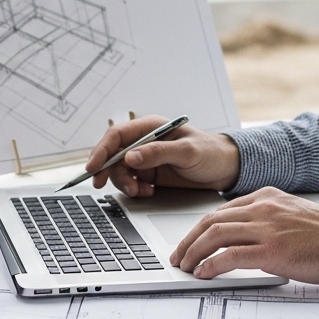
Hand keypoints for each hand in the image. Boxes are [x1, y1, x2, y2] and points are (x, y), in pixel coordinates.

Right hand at [84, 116, 239, 196]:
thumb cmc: (210, 152)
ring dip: (125, 183)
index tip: (93, 167)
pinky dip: (134, 189)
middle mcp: (144, 142)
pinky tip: (148, 191)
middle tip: (103, 186)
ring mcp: (145, 158)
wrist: (225, 169)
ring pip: (120, 171)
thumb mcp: (187, 151)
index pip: (117, 135)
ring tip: (141, 191)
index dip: (101, 150)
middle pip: (113, 154)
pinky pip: (131, 181)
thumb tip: (130, 157)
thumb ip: (158, 153)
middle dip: (109, 171)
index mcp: (151, 127)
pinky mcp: (149, 173)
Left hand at [169, 187, 318, 284]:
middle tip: (178, 256)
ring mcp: (267, 228)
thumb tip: (247, 238)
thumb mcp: (293, 214)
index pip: (220, 210)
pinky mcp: (273, 250)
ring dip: (194, 252)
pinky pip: (231, 256)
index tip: (189, 241)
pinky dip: (211, 265)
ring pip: (215, 235)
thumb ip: (269, 219)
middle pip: (211, 221)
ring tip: (186, 266)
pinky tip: (204, 273)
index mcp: (266, 197)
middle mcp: (263, 208)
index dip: (199, 228)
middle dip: (188, 240)